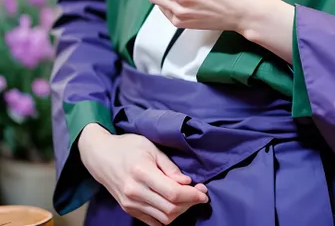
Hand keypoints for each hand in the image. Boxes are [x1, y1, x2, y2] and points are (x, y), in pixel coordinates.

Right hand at [78, 123, 207, 225]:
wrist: (100, 156)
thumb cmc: (127, 146)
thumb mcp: (150, 147)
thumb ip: (169, 166)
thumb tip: (186, 182)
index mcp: (142, 172)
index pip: (173, 193)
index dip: (192, 196)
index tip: (203, 192)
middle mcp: (135, 192)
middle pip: (170, 209)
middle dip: (190, 204)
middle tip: (199, 194)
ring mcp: (130, 204)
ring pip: (163, 218)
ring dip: (180, 211)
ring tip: (188, 198)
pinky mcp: (128, 209)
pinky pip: (152, 221)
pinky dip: (167, 216)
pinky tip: (174, 205)